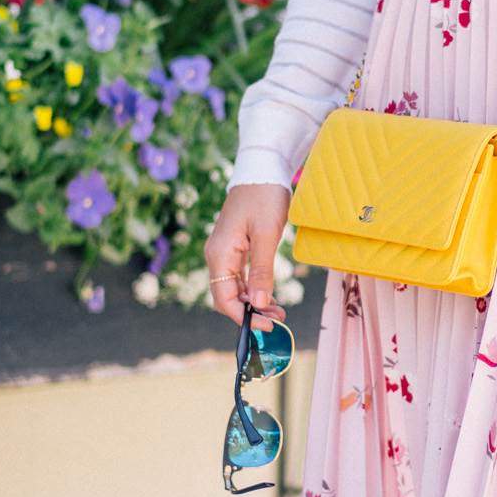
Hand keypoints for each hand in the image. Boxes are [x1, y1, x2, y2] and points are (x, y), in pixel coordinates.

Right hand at [203, 182, 291, 324]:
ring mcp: (224, 252)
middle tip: (279, 319)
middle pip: (227, 297)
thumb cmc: (264, 198)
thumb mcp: (267, 236)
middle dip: (251, 313)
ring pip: (234, 289)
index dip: (243, 317)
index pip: (223, 299)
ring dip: (254, 303)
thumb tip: (258, 305)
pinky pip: (239, 277)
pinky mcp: (234, 248)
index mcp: (220, 254)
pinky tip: (270, 296)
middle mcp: (217, 256)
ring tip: (279, 311)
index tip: (267, 326)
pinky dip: (253, 289)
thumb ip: (261, 272)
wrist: (262, 170)